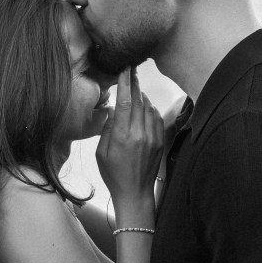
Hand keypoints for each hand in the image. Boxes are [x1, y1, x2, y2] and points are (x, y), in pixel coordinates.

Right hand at [96, 68, 162, 204]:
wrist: (135, 193)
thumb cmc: (113, 174)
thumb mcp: (101, 152)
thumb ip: (107, 128)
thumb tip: (113, 109)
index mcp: (122, 136)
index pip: (125, 102)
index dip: (125, 83)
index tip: (125, 69)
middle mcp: (140, 134)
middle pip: (139, 101)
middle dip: (135, 84)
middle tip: (131, 70)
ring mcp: (152, 137)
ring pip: (150, 108)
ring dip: (143, 97)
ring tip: (136, 90)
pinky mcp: (160, 142)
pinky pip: (157, 119)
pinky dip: (151, 110)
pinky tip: (145, 108)